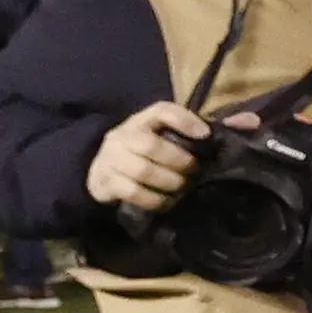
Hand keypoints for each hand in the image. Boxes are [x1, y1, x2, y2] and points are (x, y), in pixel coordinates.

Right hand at [87, 101, 211, 212]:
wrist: (103, 169)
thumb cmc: (140, 151)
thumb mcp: (157, 134)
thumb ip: (182, 130)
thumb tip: (208, 134)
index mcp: (139, 121)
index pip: (160, 111)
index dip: (184, 121)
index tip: (205, 135)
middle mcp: (121, 137)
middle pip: (150, 146)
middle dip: (179, 161)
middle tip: (193, 171)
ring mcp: (110, 160)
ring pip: (142, 171)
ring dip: (169, 182)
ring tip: (182, 187)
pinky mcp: (106, 183)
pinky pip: (134, 193)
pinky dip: (156, 199)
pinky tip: (168, 201)